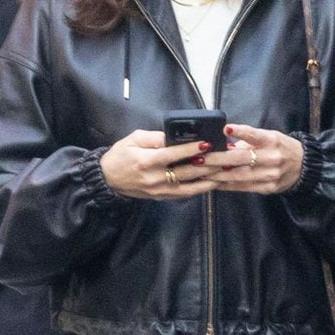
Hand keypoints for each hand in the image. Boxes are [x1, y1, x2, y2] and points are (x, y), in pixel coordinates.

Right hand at [99, 130, 217, 200]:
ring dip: (210, 178)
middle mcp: (155, 178)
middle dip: (208, 164)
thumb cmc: (120, 155)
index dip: (190, 149)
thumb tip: (176, 136)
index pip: (172, 154)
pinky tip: (213, 181)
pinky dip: (200, 188)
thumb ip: (155, 138)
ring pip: (190, 185)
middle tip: (226, 157)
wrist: (107, 179)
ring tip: (226, 171)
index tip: (207, 143)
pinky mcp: (163, 197)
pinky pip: (185, 193)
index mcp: (146, 161)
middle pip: (186, 171)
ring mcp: (160, 190)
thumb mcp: (134, 139)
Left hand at [202, 124, 303, 194]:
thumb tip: (224, 144)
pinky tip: (214, 183)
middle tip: (200, 158)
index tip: (225, 129)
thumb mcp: (270, 137)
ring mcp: (270, 175)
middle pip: (241, 158)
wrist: (304, 167)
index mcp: (272, 141)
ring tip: (201, 172)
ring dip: (217, 175)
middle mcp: (272, 158)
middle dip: (218, 159)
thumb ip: (248, 140)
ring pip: (239, 176)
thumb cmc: (282, 148)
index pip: (254, 135)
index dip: (240, 132)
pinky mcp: (267, 188)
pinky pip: (243, 187)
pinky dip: (227, 185)